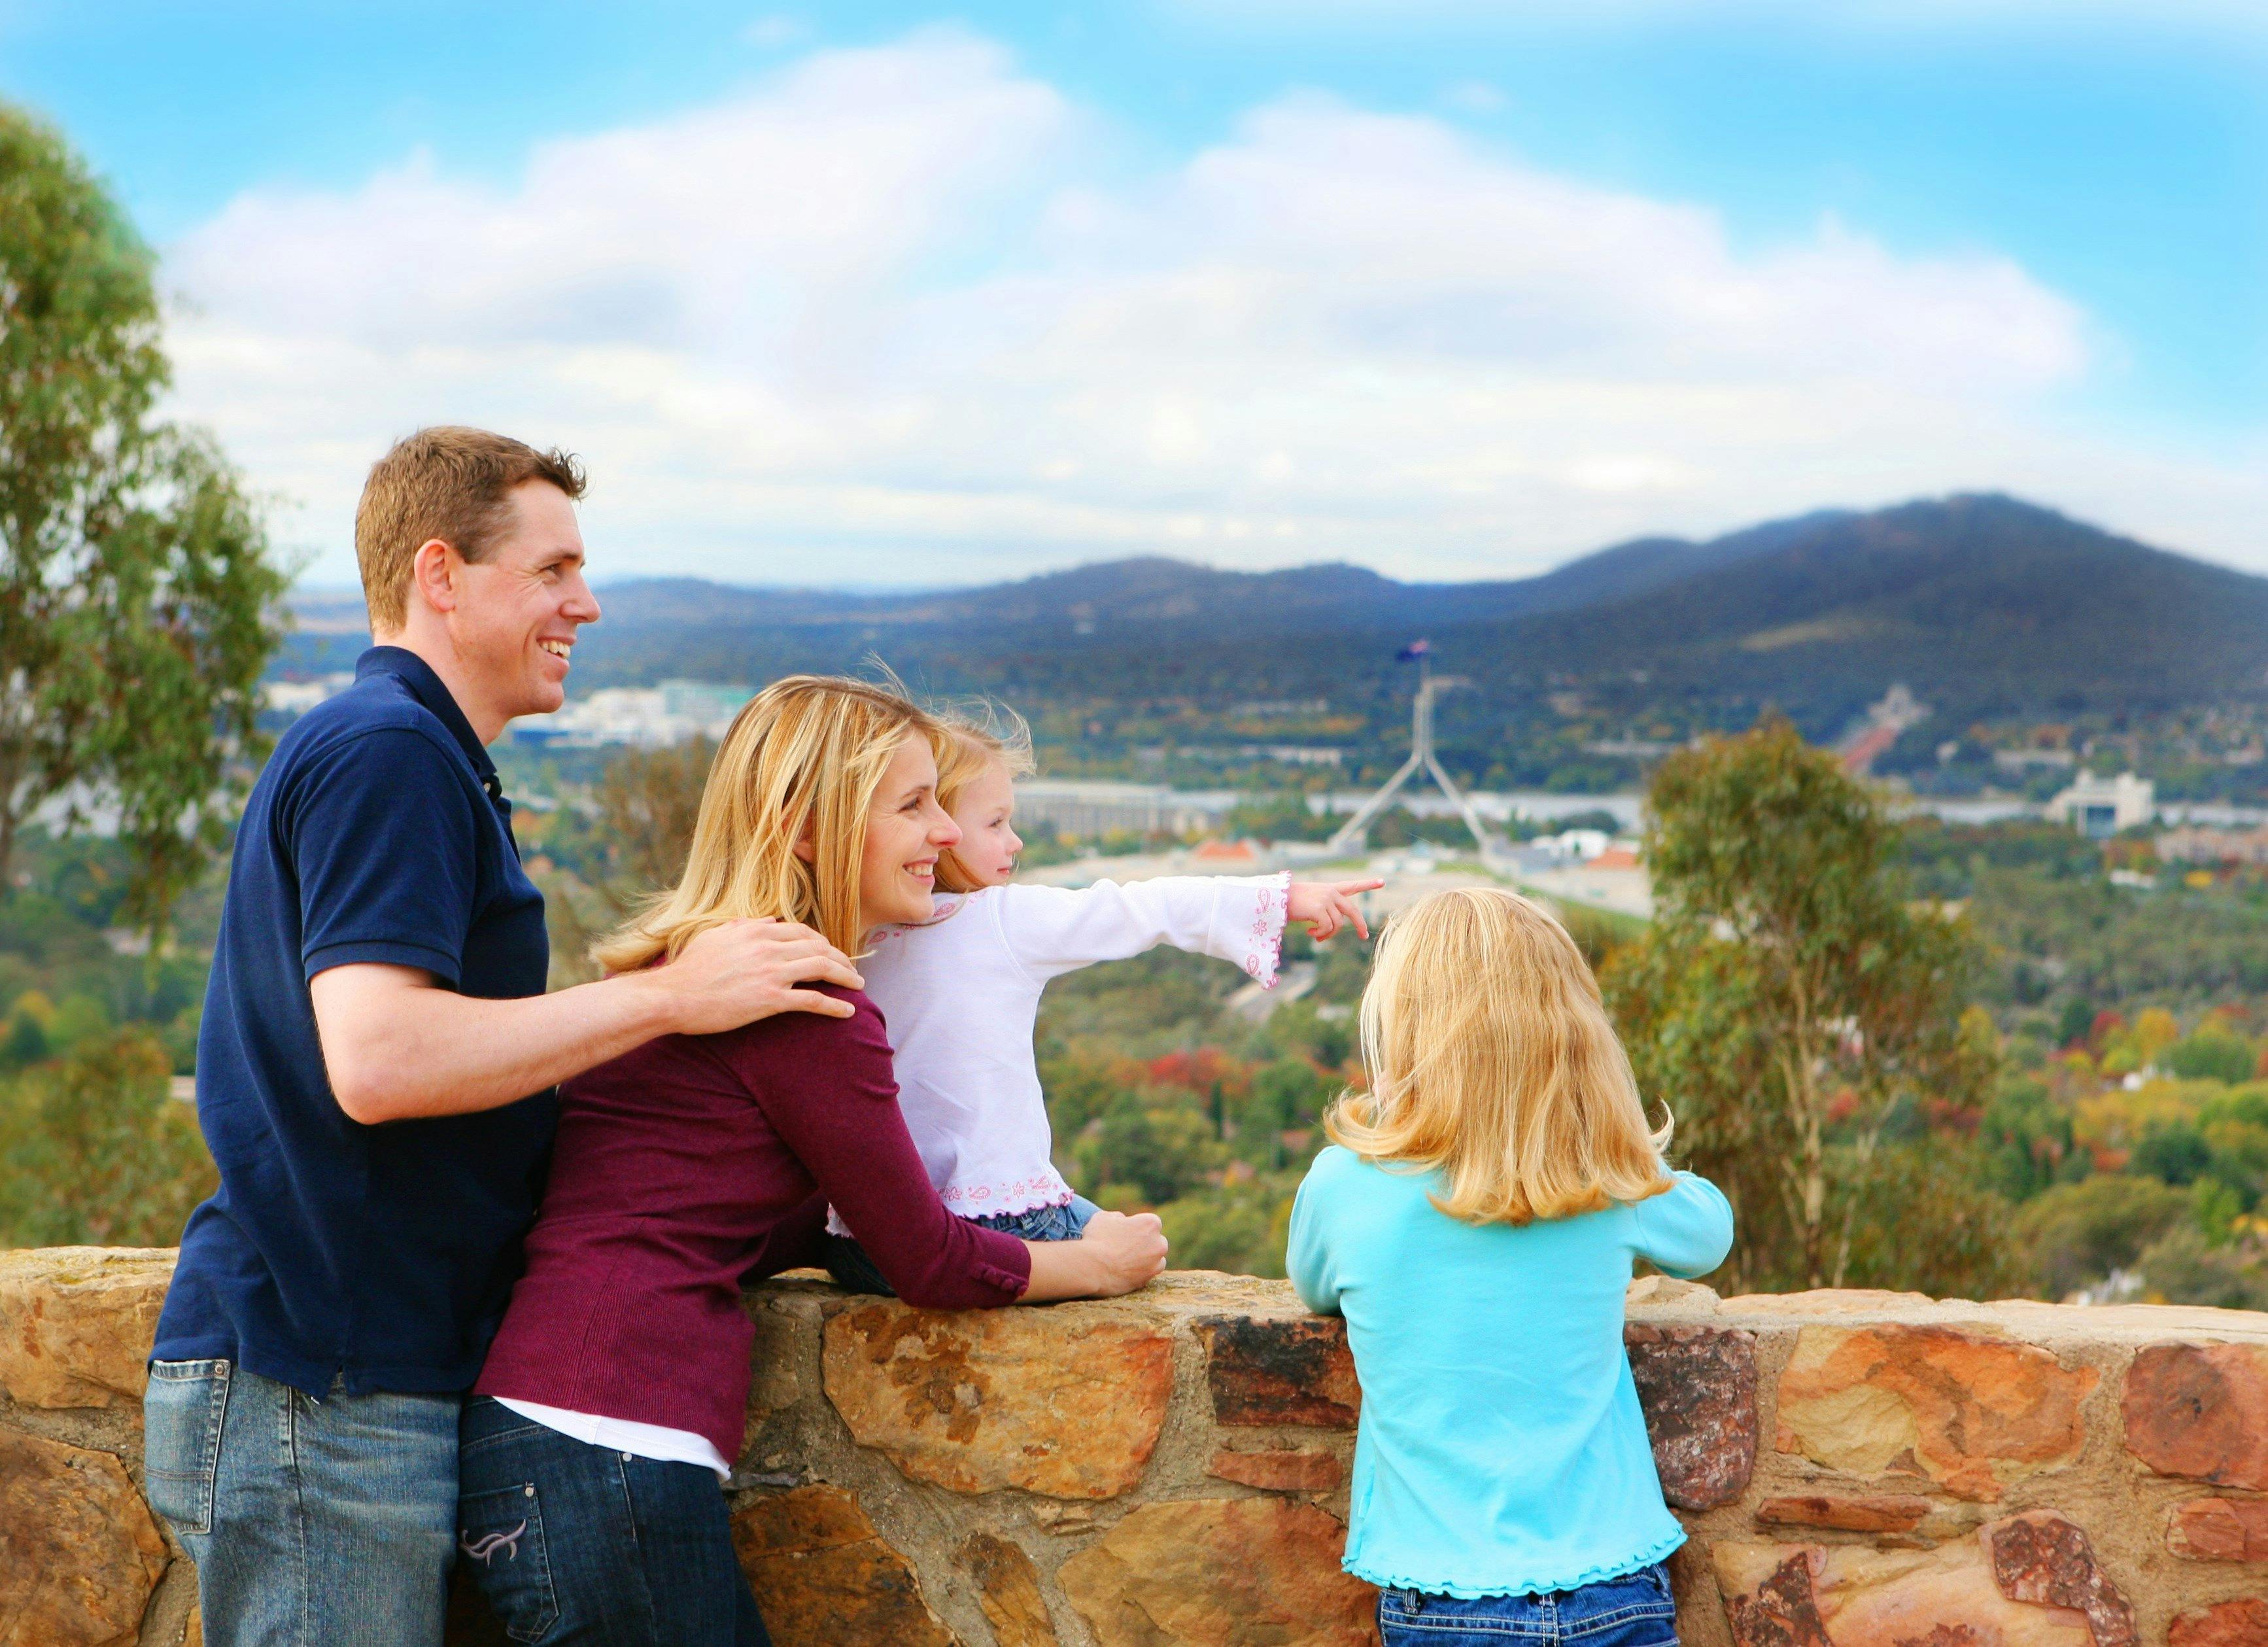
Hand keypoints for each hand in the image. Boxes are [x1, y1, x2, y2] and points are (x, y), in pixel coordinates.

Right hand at [643, 918, 863, 1034]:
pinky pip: (813, 1000)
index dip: (821, 941)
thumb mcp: (715, 936)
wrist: (673, 996)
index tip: (831, 951)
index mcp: (756, 931)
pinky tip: (847, 1011)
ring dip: (846, 976)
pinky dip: (834, 1005)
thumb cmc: (689, 969)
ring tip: (858, 986)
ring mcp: (772, 973)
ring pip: (822, 968)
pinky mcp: (771, 999)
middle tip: (852, 969)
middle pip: (818, 947)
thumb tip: (766, 921)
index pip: (801, 931)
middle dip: (840, 957)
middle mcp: (768, 947)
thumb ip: (743, 927)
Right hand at [1075, 1210, 1168, 1295]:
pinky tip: (1125, 1272)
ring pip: (1156, 1260)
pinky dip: (1140, 1273)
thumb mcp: (1104, 1217)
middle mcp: (1159, 1243)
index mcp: (1151, 1223)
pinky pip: (1147, 1275)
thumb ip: (1118, 1217)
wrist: (1090, 1267)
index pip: (1150, 1223)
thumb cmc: (1095, 1239)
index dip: (1136, 1227)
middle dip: (1145, 1243)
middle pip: (1157, 1241)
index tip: (1124, 1232)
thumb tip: (1122, 1221)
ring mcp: (1155, 1264)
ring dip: (1146, 1259)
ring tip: (1126, 1261)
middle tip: (1125, 1247)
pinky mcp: (1147, 1280)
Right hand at [1287, 879, 1381, 942]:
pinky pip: (1328, 928)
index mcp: (1329, 889)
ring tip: (1317, 936)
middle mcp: (1331, 892)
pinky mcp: (1320, 909)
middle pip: (1353, 911)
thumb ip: (1325, 909)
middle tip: (1363, 936)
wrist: (1275, 898)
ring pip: (1338, 924)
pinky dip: (1321, 935)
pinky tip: (1311, 933)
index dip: (1368, 884)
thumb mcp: (1310, 902)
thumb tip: (1335, 926)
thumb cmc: (1289, 902)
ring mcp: (1326, 899)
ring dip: (1328, 934)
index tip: (1382, 882)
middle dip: (1360, 924)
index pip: (1352, 885)